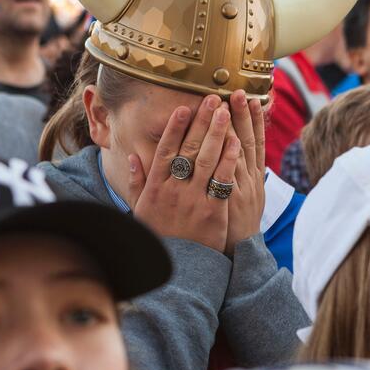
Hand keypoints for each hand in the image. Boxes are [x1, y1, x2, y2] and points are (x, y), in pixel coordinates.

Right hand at [128, 96, 239, 252]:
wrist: (178, 270)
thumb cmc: (159, 237)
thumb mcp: (140, 211)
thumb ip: (135, 183)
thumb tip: (132, 157)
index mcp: (156, 188)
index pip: (165, 150)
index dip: (175, 128)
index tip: (184, 108)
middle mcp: (174, 191)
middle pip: (189, 149)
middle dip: (202, 122)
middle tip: (212, 99)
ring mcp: (194, 201)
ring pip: (207, 160)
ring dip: (218, 133)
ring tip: (226, 112)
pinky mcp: (213, 213)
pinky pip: (222, 181)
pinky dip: (229, 160)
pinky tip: (237, 143)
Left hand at [224, 90, 265, 255]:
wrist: (238, 255)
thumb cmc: (235, 226)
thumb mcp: (243, 199)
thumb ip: (237, 175)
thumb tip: (235, 154)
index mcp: (253, 178)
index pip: (255, 142)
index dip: (254, 120)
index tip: (252, 98)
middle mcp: (249, 180)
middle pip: (246, 142)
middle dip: (242, 116)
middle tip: (238, 91)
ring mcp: (239, 189)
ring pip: (237, 153)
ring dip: (233, 127)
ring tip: (228, 104)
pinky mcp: (228, 201)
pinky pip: (227, 173)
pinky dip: (228, 155)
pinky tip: (226, 137)